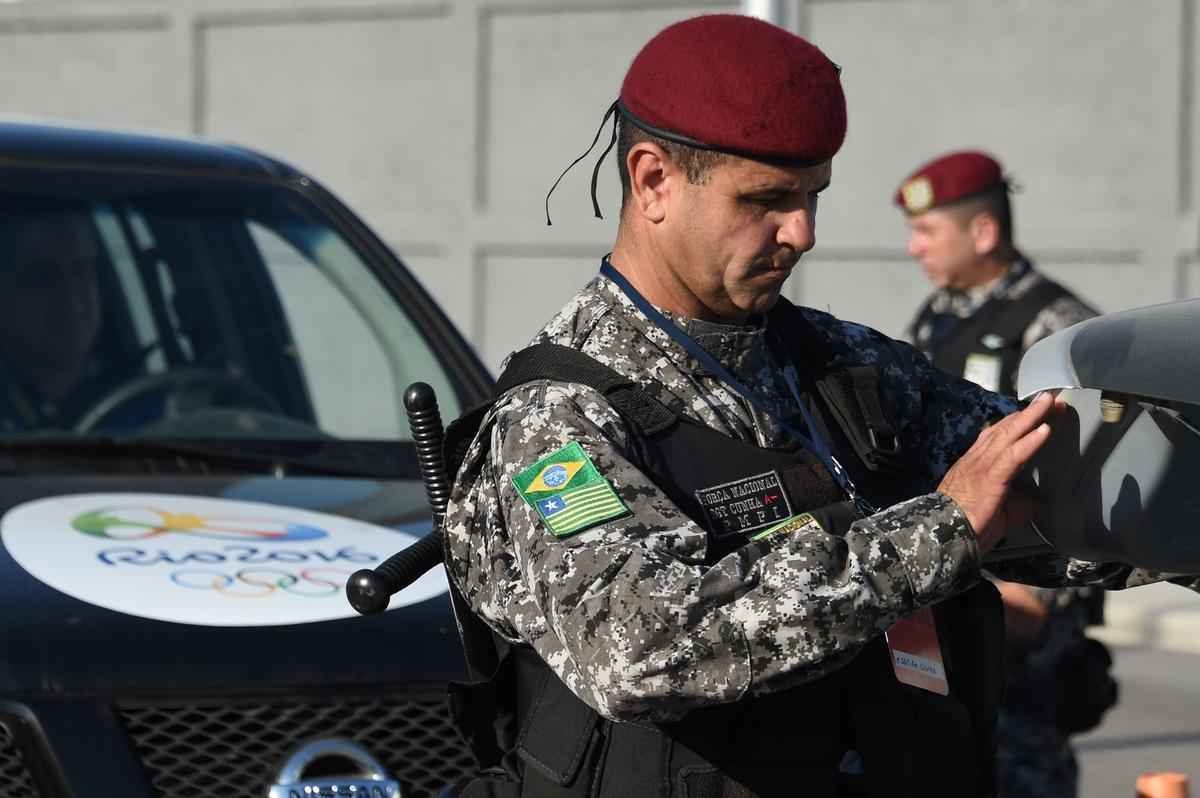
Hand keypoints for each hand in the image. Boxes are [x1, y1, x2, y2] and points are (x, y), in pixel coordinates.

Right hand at [937, 392, 1061, 553]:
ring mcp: (983, 465)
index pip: (998, 436)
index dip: (1017, 422)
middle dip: (1028, 412)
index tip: (1033, 413)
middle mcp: (978, 458)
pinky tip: (1044, 430)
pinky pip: (1014, 455)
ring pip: (1010, 435)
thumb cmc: (966, 525)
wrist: (943, 534)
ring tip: (1049, 403)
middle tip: (1048, 398)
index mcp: (976, 464)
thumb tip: (1033, 500)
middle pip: (1006, 428)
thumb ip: (1014, 500)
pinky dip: (1029, 442)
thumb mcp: (995, 509)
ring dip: (1032, 417)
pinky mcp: (991, 476)